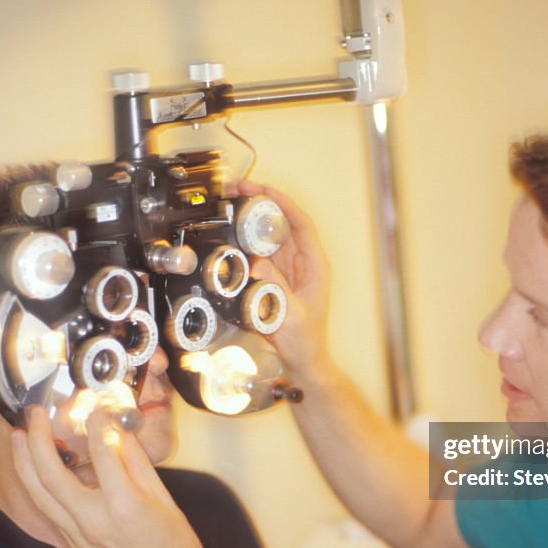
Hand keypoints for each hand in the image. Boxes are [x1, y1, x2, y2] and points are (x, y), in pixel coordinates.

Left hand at [11, 406, 215, 547]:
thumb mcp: (162, 496)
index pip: (102, 450)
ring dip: (25, 461)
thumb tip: (118, 430)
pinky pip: (47, 510)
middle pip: (52, 472)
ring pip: (38, 493)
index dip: (97, 421)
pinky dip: (36, 485)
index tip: (96, 406)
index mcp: (123, 505)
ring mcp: (79, 536)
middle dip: (38, 437)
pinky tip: (34, 467)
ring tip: (19, 435)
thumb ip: (135, 461)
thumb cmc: (174, 545)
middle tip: (35, 414)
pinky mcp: (73, 544)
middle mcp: (94, 520)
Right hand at [235, 180, 331, 377]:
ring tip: (232, 202)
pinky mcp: (275, 275)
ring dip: (252, 217)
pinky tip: (232, 230)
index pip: (301, 224)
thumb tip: (258, 265)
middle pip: (283, 222)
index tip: (263, 191)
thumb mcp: (291, 316)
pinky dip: (247, 238)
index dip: (283, 204)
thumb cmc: (304, 340)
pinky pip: (261, 249)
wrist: (302, 358)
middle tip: (239, 189)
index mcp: (314, 265)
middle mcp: (303, 261)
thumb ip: (276, 290)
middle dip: (262, 202)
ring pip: (270, 233)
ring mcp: (288, 267)